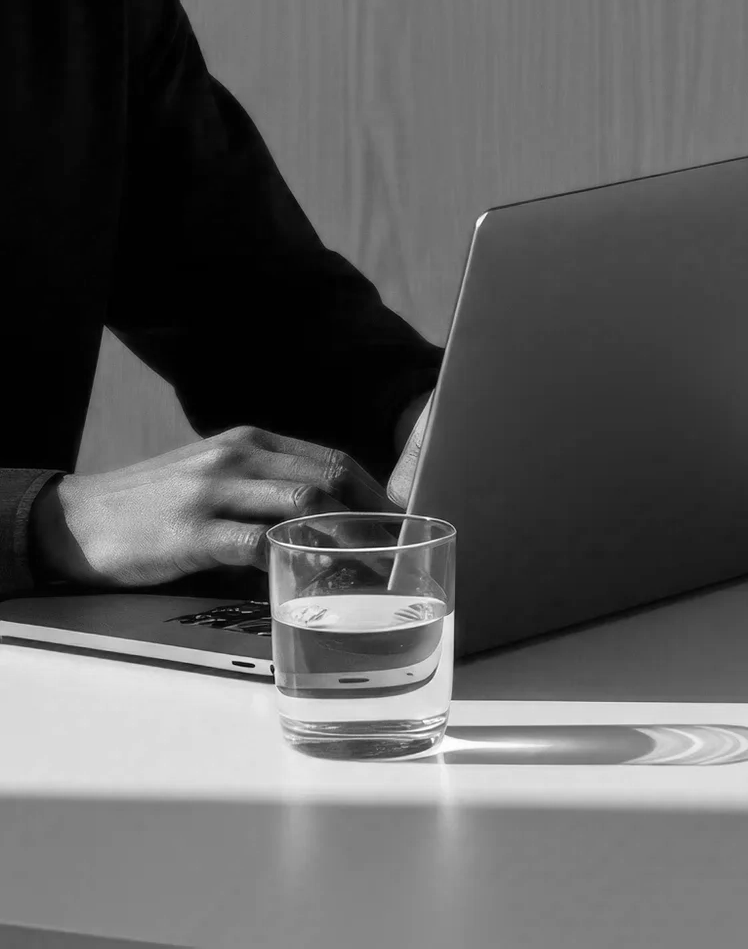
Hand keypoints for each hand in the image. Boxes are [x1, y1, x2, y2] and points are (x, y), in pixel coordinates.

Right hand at [32, 427, 394, 588]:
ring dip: (347, 537)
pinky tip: (315, 578)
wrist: (76, 519)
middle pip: (329, 478)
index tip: (399, 524)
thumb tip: (329, 519)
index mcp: (250, 442)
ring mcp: (214, 492)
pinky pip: (258, 544)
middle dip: (373, 516)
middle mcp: (238, 457)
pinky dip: (295, 560)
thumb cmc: (154, 504)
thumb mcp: (215, 475)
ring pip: (303, 504)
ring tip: (372, 568)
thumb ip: (266, 486)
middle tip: (398, 551)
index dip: (373, 493)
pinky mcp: (192, 533)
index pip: (331, 459)